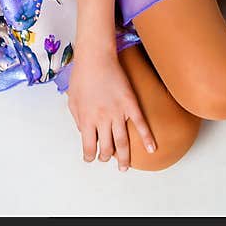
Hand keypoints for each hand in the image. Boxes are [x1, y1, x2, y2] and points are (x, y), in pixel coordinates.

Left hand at [66, 49, 156, 170]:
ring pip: (123, 142)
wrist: (96, 58)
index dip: (90, 156)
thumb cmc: (81, 77)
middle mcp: (102, 119)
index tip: (91, 158)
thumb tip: (85, 133)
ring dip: (124, 157)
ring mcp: (118, 112)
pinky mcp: (130, 104)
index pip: (89, 147)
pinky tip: (152, 148)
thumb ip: (78, 120)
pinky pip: (141, 124)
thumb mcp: (72, 101)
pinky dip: (148, 137)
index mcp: (86, 120)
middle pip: (107, 148)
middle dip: (106, 157)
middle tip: (108, 159)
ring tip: (125, 167)